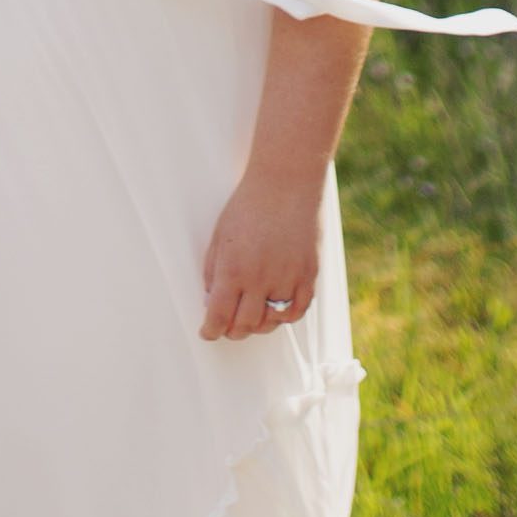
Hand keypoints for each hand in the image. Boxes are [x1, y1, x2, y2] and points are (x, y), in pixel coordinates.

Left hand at [200, 171, 323, 342]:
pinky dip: (285, 317)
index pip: (218, 317)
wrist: (286, 183)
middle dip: (232, 331)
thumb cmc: (247, 206)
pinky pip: (298, 310)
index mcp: (232, 269)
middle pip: (245, 325)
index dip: (210, 330)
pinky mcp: (309, 274)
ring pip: (272, 322)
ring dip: (258, 325)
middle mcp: (260, 279)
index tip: (207, 332)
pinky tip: (276, 310)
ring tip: (251, 316)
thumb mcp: (219, 236)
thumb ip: (213, 272)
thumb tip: (210, 301)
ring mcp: (287, 278)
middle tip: (228, 327)